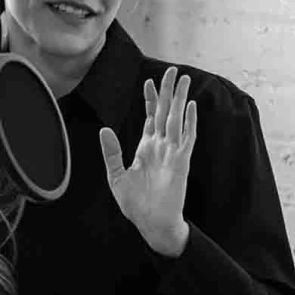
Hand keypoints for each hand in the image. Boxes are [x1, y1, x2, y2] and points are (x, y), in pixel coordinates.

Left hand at [99, 67, 198, 257]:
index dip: (149, 99)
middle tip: (171, 70)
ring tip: (182, 80)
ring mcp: (172, 153)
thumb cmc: (136, 205)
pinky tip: (190, 106)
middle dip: (167, 91)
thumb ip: (112, 153)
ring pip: (177, 119)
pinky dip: (189, 122)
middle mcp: (160, 146)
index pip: (150, 117)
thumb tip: (104, 129)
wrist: (151, 224)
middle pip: (165, 112)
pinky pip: (186, 138)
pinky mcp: (181, 162)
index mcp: (146, 148)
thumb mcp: (117, 176)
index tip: (148, 81)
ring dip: (179, 99)